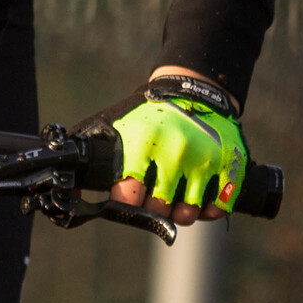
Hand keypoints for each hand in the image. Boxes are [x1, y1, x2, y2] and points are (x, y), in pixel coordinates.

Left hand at [110, 67, 246, 226]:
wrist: (196, 90)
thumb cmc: (151, 114)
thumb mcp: (120, 124)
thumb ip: (97, 156)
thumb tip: (72, 190)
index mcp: (145, 141)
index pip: (129, 195)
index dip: (125, 203)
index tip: (126, 200)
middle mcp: (176, 152)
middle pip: (159, 209)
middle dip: (153, 209)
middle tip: (152, 199)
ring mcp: (205, 160)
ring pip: (188, 213)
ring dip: (180, 212)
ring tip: (175, 199)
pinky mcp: (229, 166)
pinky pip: (217, 207)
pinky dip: (207, 208)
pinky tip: (199, 196)